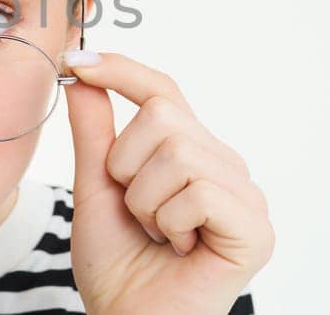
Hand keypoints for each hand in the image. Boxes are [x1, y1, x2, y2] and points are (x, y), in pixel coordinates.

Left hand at [64, 51, 273, 313]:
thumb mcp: (97, 189)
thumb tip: (82, 74)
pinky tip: (178, 249)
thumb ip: (94, 133)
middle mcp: (224, 166)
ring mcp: (245, 196)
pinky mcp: (255, 229)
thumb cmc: (118, 266)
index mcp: (192, 153)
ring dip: (144, 202)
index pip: (162, 92)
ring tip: (156, 235)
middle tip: (135, 213)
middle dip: (125, 166)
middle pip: (164, 115)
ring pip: (178, 152)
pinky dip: (169, 222)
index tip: (75, 62)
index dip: (121, 70)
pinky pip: (198, 191)